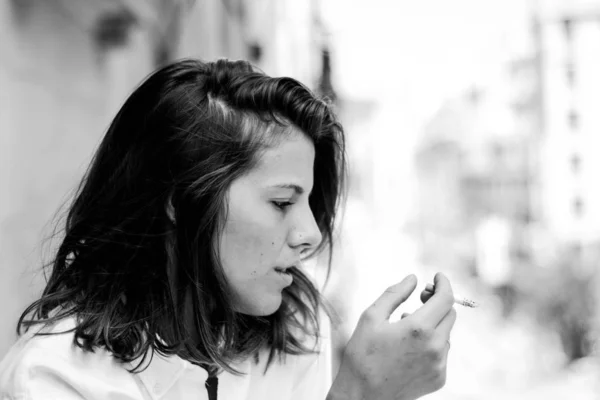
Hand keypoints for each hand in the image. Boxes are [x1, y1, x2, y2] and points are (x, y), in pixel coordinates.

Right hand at [329, 273, 456, 399]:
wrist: (362, 396)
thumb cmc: (362, 355)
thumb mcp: (371, 317)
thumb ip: (394, 293)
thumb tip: (413, 278)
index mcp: (418, 329)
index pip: (445, 298)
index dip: (443, 284)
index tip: (436, 277)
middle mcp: (434, 347)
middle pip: (449, 314)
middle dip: (437, 302)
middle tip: (420, 297)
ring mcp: (439, 365)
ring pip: (446, 333)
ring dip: (433, 323)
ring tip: (406, 326)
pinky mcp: (439, 378)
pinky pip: (442, 352)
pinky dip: (431, 343)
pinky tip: (409, 347)